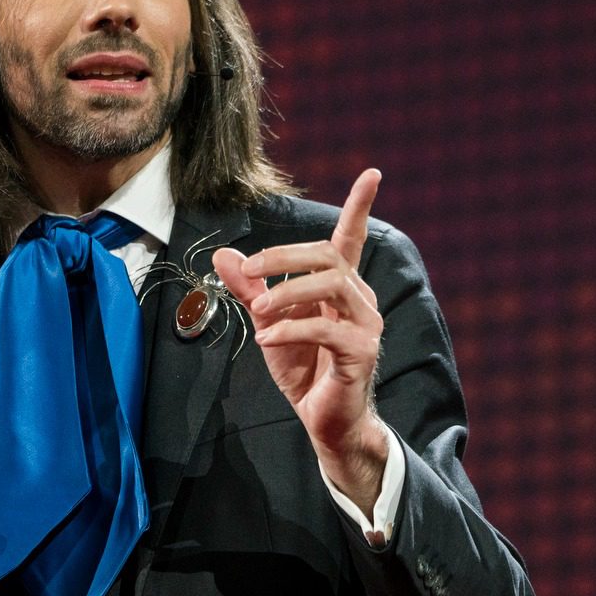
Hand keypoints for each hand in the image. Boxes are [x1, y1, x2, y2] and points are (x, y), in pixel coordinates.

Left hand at [212, 169, 390, 508]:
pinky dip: (290, 329)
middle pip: (328, 255)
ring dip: (287, 292)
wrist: (325, 422)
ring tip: (259, 312)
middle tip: (249, 270)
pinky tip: (267, 339)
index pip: (351, 239)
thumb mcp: (269, 324)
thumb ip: (250, 290)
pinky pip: (326, 328)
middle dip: (284, 255)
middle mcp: (359, 300)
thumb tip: (222, 255)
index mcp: (340, 288)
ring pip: (332, 284)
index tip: (372, 173)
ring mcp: (365, 325)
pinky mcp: (361, 352)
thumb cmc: (304, 370)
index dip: (360, 206)